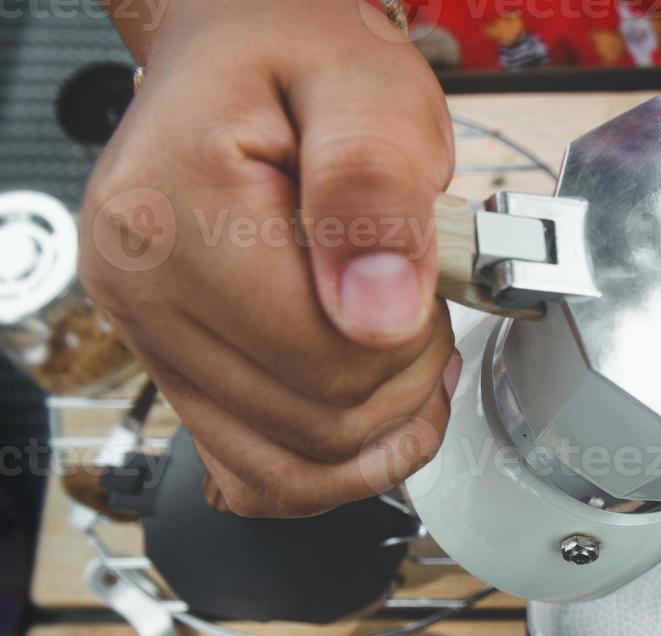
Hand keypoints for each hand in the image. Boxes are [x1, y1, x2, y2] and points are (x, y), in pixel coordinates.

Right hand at [81, 0, 456, 516]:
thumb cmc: (302, 55)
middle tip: (422, 307)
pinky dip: (327, 462)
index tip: (426, 281)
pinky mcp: (171, 365)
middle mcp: (140, 289)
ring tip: (404, 355)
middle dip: (402, 383)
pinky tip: (369, 408)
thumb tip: (381, 315)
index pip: (327, 362)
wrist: (243, 44)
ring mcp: (148, 336)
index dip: (410, 341)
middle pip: (313, 423)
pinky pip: (253, 471)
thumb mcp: (369, 92)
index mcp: (176, 218)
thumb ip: (378, 193)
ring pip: (287, 468)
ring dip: (375, 433)